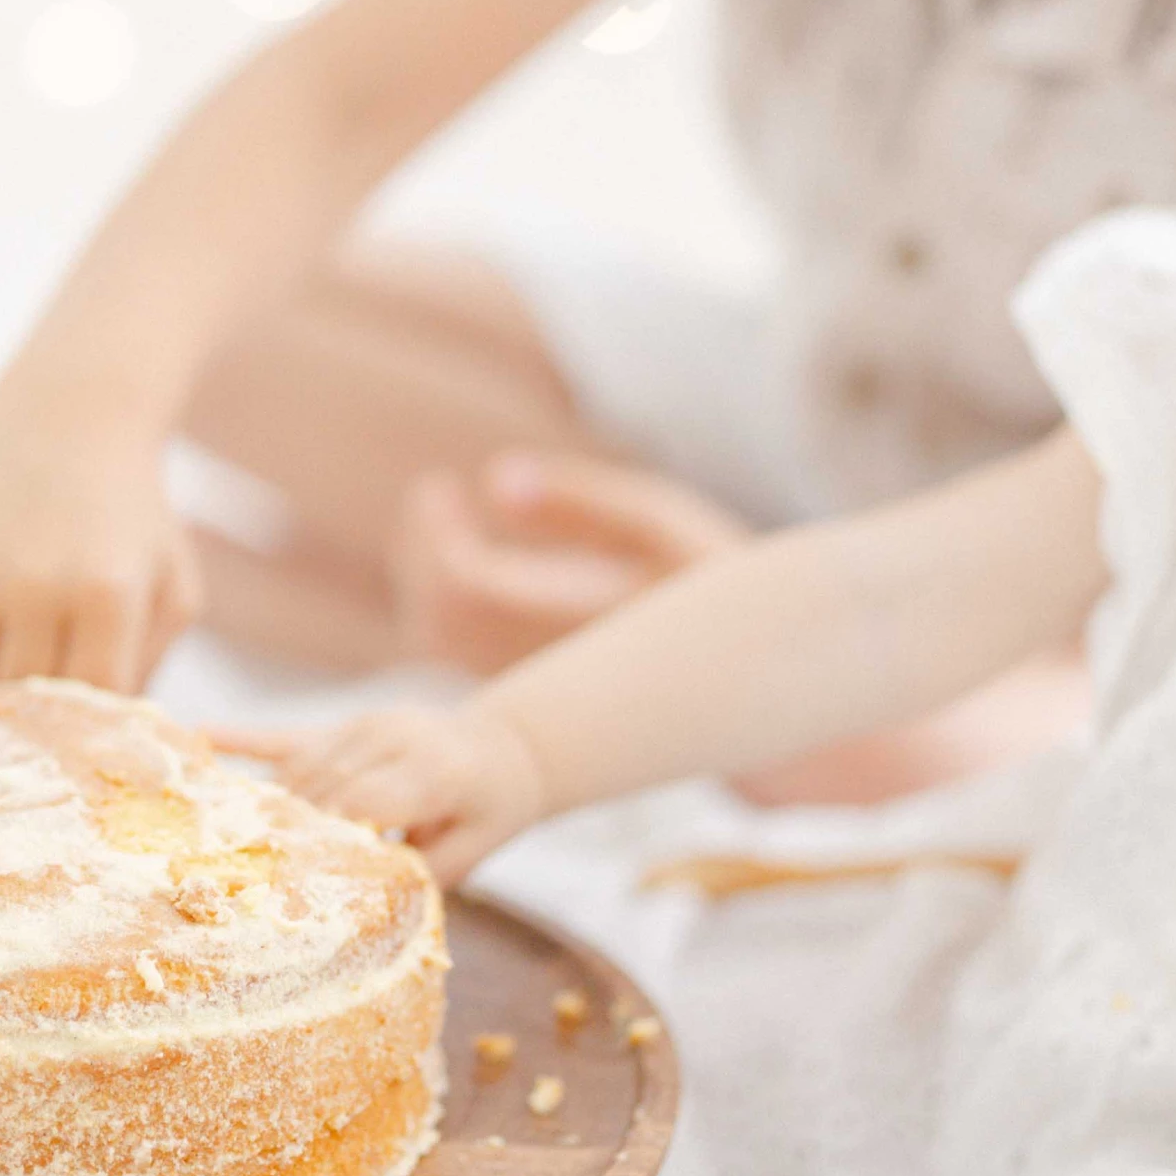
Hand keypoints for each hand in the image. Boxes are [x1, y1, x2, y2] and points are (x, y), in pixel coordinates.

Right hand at [0, 402, 201, 688]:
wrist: (63, 423)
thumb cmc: (132, 515)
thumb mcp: (171, 583)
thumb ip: (152, 663)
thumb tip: (109, 736)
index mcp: (106, 592)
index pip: (97, 701)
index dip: (103, 715)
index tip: (106, 707)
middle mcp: (34, 588)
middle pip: (36, 703)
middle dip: (55, 705)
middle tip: (67, 683)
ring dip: (7, 683)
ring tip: (33, 644)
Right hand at [247, 700, 550, 886]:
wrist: (507, 749)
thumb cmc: (488, 810)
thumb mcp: (472, 850)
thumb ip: (423, 871)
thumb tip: (365, 905)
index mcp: (432, 770)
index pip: (365, 801)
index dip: (329, 834)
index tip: (289, 872)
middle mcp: (393, 737)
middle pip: (325, 783)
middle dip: (287, 825)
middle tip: (240, 868)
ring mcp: (365, 724)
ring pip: (302, 764)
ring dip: (267, 802)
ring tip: (220, 836)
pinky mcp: (345, 724)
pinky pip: (286, 734)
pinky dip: (242, 739)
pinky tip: (197, 736)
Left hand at [391, 452, 743, 677]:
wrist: (753, 688)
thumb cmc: (717, 590)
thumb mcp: (664, 526)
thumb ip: (584, 502)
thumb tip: (496, 478)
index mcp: (572, 617)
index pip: (461, 583)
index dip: (432, 535)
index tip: (440, 488)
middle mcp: (543, 663)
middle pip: (437, 617)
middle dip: (422, 554)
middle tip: (439, 502)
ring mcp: (537, 688)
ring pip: (442, 644)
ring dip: (430, 583)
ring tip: (451, 528)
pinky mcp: (537, 696)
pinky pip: (463, 658)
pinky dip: (448, 611)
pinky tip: (475, 568)